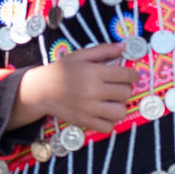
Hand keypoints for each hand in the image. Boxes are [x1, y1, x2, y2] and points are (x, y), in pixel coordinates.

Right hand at [12, 42, 135, 134]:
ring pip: (120, 112)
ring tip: (113, 101)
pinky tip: (105, 113)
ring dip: (120, 106)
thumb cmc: (62, 70)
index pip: (126, 75)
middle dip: (126, 88)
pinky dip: (110, 121)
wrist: (41, 90)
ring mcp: (89, 109)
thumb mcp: (80, 55)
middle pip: (125, 93)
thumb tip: (124, 47)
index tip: (130, 75)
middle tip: (118, 87)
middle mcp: (93, 91)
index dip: (133, 75)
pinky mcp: (84, 121)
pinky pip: (108, 127)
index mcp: (94, 72)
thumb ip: (103, 50)